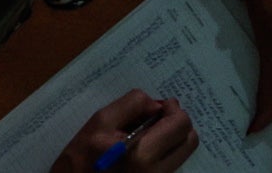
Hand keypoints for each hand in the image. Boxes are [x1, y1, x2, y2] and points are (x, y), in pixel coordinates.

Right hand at [53, 92, 194, 172]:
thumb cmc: (81, 157)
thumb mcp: (100, 121)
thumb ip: (133, 104)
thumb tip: (158, 105)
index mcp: (143, 155)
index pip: (180, 124)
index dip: (173, 110)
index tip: (158, 108)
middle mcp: (156, 172)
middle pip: (189, 140)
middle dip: (176, 123)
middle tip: (156, 119)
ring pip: (182, 152)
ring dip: (170, 137)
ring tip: (147, 134)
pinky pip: (171, 163)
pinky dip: (164, 151)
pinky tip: (143, 147)